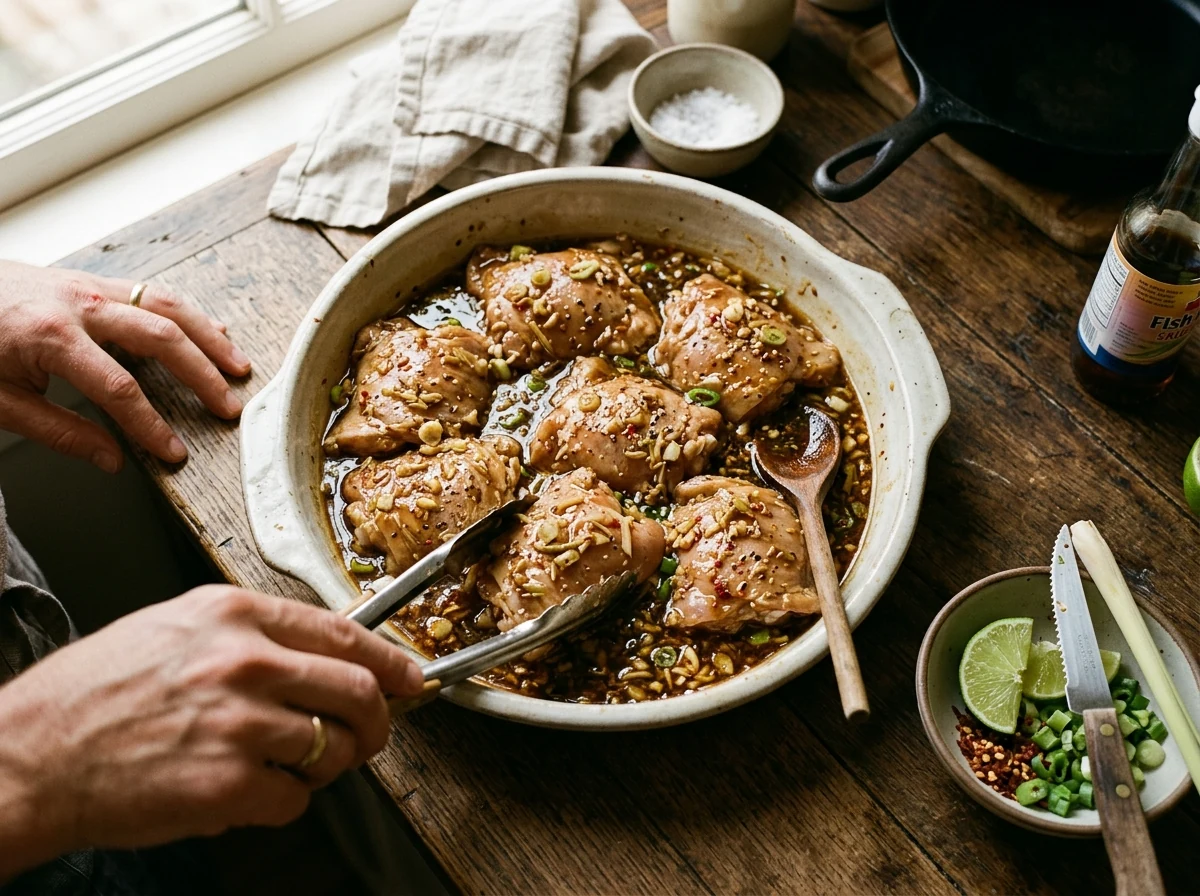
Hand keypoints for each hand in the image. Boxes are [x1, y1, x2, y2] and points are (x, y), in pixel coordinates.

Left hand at [0, 261, 250, 470]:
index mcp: (50, 337)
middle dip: (201, 376)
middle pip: (160, 338)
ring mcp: (89, 287)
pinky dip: (189, 314)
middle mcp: (79, 305)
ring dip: (209, 338)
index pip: (119, 388)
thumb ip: (58, 431)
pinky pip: (153, 293)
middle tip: (228, 408)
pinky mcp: (93, 281)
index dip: (151, 425)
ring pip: (167, 306)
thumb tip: (109, 459)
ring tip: (238, 368)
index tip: (174, 452)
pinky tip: (214, 331)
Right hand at [0, 586, 423, 876]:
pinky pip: (295, 800)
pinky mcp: (227, 783)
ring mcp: (237, 722)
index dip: (389, 660)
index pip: (344, 634)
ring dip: (324, 767)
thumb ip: (253, 635)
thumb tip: (324, 657)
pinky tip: (245, 793)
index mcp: (233, 615)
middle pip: (357, 692)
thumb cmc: (95, 694)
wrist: (29, 755)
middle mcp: (243, 661)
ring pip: (334, 750)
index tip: (410, 677)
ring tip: (286, 766)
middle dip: (377, 722)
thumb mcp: (176, 628)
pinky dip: (282, 803)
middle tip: (370, 737)